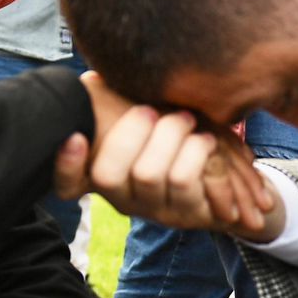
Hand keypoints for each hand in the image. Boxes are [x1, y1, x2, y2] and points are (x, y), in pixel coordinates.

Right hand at [54, 73, 275, 235]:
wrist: (230, 167)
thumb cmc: (177, 131)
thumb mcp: (146, 114)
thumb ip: (116, 102)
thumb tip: (91, 81)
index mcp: (104, 175)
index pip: (68, 184)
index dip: (67, 166)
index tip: (76, 136)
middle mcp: (124, 199)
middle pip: (108, 174)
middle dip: (131, 131)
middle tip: (151, 110)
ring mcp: (155, 211)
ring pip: (148, 174)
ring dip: (170, 135)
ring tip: (187, 119)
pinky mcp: (188, 215)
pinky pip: (184, 180)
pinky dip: (197, 150)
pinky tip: (206, 140)